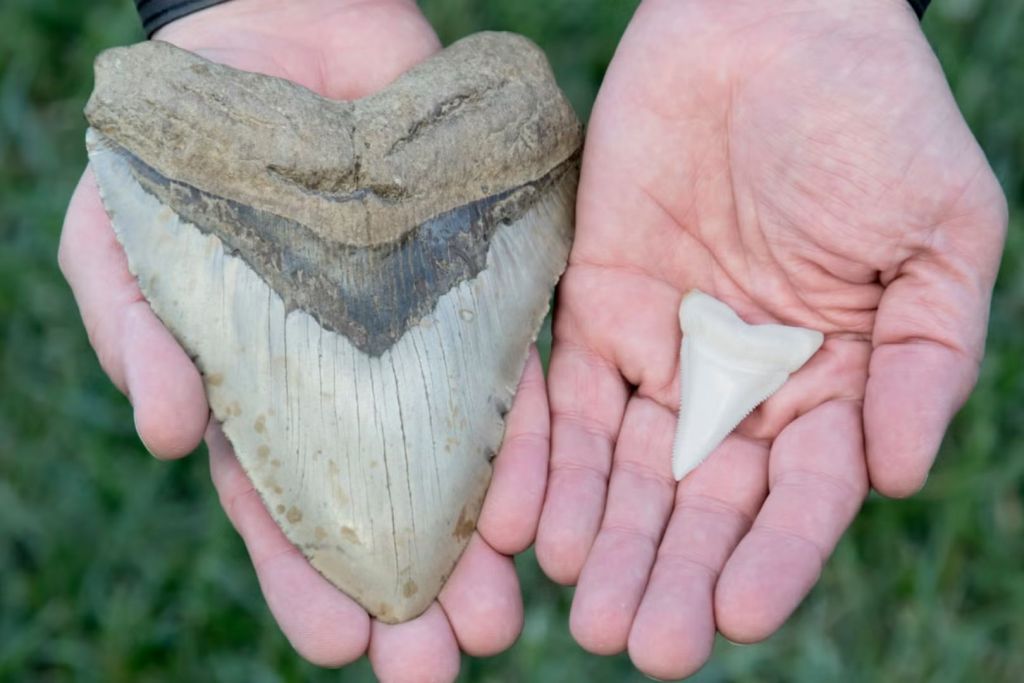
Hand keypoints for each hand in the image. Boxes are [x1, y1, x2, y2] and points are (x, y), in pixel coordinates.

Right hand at [59, 2, 549, 678]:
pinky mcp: (478, 289)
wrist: (275, 43)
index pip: (287, 507)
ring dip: (476, 539)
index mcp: (265, 394)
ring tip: (502, 617)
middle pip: (382, 505)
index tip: (339, 647)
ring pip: (453, 458)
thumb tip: (163, 436)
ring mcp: (418, 342)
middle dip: (409, 590)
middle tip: (440, 663)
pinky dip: (523, 439)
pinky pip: (509, 373)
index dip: (308, 578)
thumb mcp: (129, 239)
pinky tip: (537, 507)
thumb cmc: (186, 152)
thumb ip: (138, 330)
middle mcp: (351, 385)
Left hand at [536, 0, 1005, 677]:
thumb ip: (928, 358)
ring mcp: (660, 348)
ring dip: (602, 537)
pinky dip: (538, 460)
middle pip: (701, 499)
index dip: (774, 556)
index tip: (737, 613)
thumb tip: (900, 476)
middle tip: (644, 644)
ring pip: (623, 466)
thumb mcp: (940, 233)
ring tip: (583, 609)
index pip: (801, 493)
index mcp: (830, 380)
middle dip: (673, 570)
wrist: (766, 24)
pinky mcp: (590, 308)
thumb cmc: (872, 116)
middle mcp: (738, 381)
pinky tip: (521, 524)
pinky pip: (557, 398)